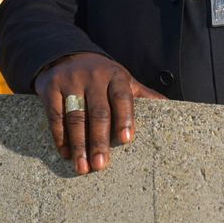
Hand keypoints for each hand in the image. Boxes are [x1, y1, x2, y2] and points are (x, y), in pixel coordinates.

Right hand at [33, 52, 166, 174]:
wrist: (65, 55)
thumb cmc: (101, 75)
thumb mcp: (122, 80)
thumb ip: (143, 95)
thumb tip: (172, 109)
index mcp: (115, 76)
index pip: (122, 97)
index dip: (124, 117)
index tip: (126, 139)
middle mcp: (92, 77)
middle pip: (97, 112)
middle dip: (99, 141)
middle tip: (101, 165)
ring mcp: (70, 81)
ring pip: (75, 117)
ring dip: (78, 145)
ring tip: (83, 167)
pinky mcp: (50, 88)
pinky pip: (55, 116)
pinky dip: (60, 137)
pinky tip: (66, 154)